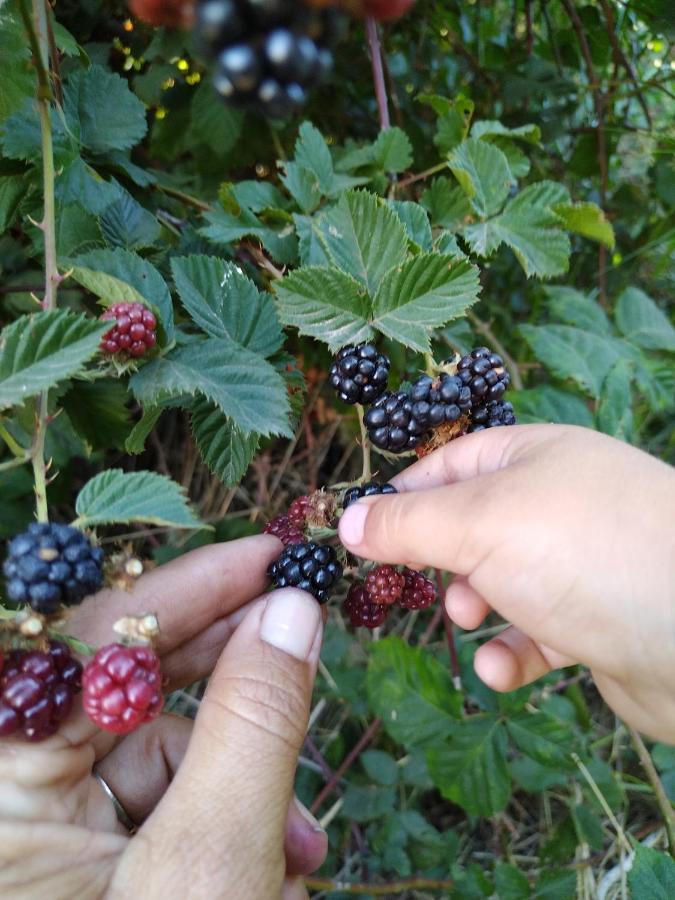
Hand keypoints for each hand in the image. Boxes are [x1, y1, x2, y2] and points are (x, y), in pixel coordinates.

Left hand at [0, 536, 325, 899]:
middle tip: (301, 630)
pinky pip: (153, 796)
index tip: (272, 557)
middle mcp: (6, 789)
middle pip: (123, 686)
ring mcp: (35, 823)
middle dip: (229, 674)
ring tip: (298, 848)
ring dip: (241, 781)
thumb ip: (252, 726)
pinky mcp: (72, 850)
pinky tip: (269, 870)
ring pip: (153, 747)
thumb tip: (293, 608)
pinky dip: (219, 816)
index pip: (89, 640)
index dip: (190, 587)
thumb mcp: (209, 863)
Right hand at [339, 424, 674, 742]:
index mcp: (536, 457)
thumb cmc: (583, 551)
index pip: (451, 463)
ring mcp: (581, 563)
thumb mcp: (479, 523)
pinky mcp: (596, 623)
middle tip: (416, 581)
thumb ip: (408, 523)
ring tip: (470, 618)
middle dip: (441, 557)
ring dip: (474, 605)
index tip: (361, 532)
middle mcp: (560, 503)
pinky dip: (513, 652)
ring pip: (503, 581)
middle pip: (474, 524)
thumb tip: (346, 521)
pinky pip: (538, 633)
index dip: (404, 494)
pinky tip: (504, 670)